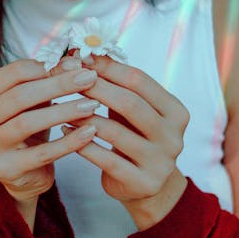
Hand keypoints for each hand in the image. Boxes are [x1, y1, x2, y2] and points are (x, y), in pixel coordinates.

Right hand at [0, 58, 98, 204]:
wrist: (23, 173)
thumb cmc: (29, 125)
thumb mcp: (35, 100)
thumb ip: (50, 78)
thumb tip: (75, 59)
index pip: (14, 73)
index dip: (47, 67)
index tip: (77, 64)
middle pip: (20, 96)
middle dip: (58, 85)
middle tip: (88, 79)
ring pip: (27, 123)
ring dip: (64, 111)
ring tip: (92, 104)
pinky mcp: (4, 170)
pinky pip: (41, 154)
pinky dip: (68, 142)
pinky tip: (89, 131)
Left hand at [63, 55, 189, 228]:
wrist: (147, 185)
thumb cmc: (136, 135)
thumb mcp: (135, 109)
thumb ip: (118, 84)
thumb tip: (86, 52)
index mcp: (176, 111)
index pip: (139, 80)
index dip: (109, 67)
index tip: (83, 57)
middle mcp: (173, 136)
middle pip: (129, 103)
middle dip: (96, 87)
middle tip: (69, 78)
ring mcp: (160, 162)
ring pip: (115, 132)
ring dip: (84, 115)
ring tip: (62, 105)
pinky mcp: (141, 182)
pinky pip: (105, 159)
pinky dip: (82, 143)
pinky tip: (64, 130)